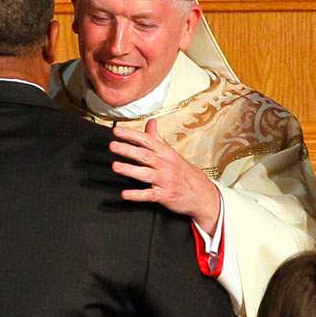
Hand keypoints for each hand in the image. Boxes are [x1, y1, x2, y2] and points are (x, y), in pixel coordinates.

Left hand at [110, 120, 221, 234]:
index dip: (131, 135)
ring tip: (115, 166)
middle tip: (112, 145)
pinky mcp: (165, 195)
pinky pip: (149, 195)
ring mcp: (165, 180)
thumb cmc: (184, 172)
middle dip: (128, 150)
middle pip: (145, 155)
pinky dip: (136, 195)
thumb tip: (150, 122)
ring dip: (130, 170)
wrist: (203, 194)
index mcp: (166, 153)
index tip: (116, 131)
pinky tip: (125, 193)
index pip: (147, 140)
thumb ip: (157, 138)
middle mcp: (165, 165)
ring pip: (146, 174)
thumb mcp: (171, 153)